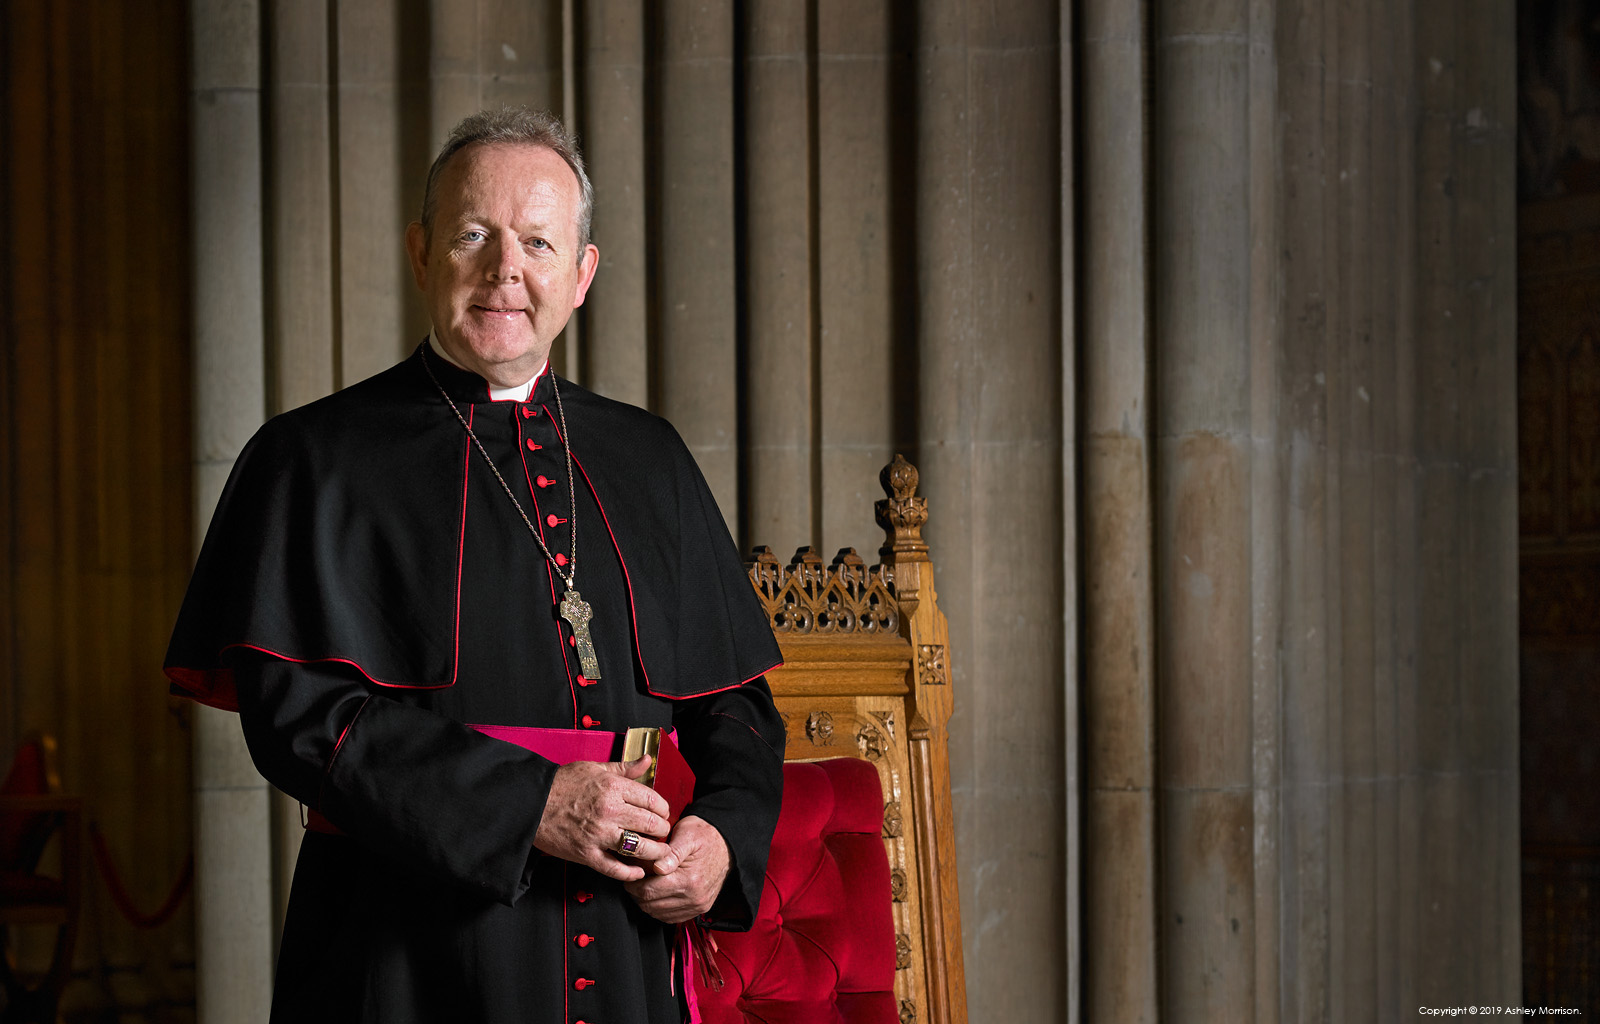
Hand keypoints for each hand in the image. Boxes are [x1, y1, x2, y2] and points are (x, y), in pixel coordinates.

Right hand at [534, 757, 677, 881]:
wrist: (531, 804)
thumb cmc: (562, 784)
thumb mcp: (594, 768)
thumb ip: (624, 768)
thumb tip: (647, 760)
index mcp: (613, 787)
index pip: (653, 799)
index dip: (663, 808)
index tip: (663, 813)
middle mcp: (609, 810)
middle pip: (650, 824)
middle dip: (662, 830)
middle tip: (662, 833)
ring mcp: (598, 834)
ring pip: (638, 848)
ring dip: (654, 852)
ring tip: (658, 853)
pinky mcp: (586, 854)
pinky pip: (614, 868)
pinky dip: (629, 873)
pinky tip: (638, 871)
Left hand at [624, 814, 729, 923]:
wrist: (727, 844)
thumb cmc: (705, 835)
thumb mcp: (688, 834)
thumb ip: (671, 852)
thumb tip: (657, 868)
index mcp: (689, 880)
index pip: (648, 891)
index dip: (633, 883)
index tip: (631, 873)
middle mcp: (694, 898)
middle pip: (650, 905)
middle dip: (637, 892)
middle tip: (635, 878)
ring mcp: (697, 906)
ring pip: (658, 913)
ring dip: (646, 901)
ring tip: (646, 883)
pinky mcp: (699, 909)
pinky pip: (670, 918)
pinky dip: (659, 908)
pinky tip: (657, 894)